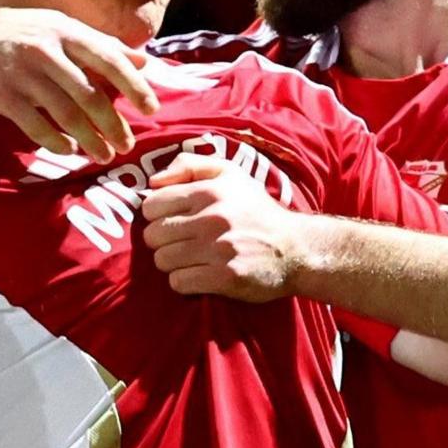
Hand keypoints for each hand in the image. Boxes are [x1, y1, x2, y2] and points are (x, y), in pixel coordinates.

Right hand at [0, 5, 157, 161]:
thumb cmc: (23, 32)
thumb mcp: (62, 27)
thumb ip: (102, 45)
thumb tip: (143, 62)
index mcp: (67, 32)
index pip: (109, 60)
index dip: (133, 86)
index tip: (151, 109)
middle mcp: (47, 52)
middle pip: (90, 95)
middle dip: (113, 125)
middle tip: (127, 145)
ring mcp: (24, 75)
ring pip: (66, 115)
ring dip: (89, 140)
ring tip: (103, 155)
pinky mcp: (4, 97)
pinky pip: (35, 126)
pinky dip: (55, 142)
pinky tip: (69, 149)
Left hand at [140, 151, 301, 300]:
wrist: (296, 248)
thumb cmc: (256, 211)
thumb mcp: (230, 174)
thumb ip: (189, 166)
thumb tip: (153, 181)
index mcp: (209, 191)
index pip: (151, 205)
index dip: (157, 215)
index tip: (173, 220)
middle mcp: (212, 218)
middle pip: (153, 235)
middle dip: (163, 240)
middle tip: (182, 242)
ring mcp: (218, 249)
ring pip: (162, 260)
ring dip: (173, 262)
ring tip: (193, 258)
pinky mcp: (225, 277)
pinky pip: (178, 282)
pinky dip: (185, 282)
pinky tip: (201, 274)